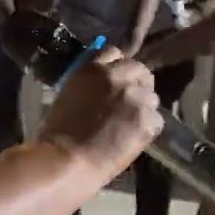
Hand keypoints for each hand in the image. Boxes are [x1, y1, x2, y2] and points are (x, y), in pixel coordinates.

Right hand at [40, 46, 162, 174]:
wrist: (68, 161)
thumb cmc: (58, 132)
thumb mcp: (68, 93)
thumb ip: (88, 81)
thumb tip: (102, 81)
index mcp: (93, 68)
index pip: (115, 53)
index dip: (117, 67)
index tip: (116, 79)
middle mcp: (118, 76)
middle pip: (140, 70)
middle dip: (137, 83)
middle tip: (129, 102)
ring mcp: (136, 97)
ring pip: (151, 97)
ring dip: (143, 107)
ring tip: (129, 124)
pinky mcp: (148, 120)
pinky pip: (156, 120)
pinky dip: (147, 129)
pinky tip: (133, 138)